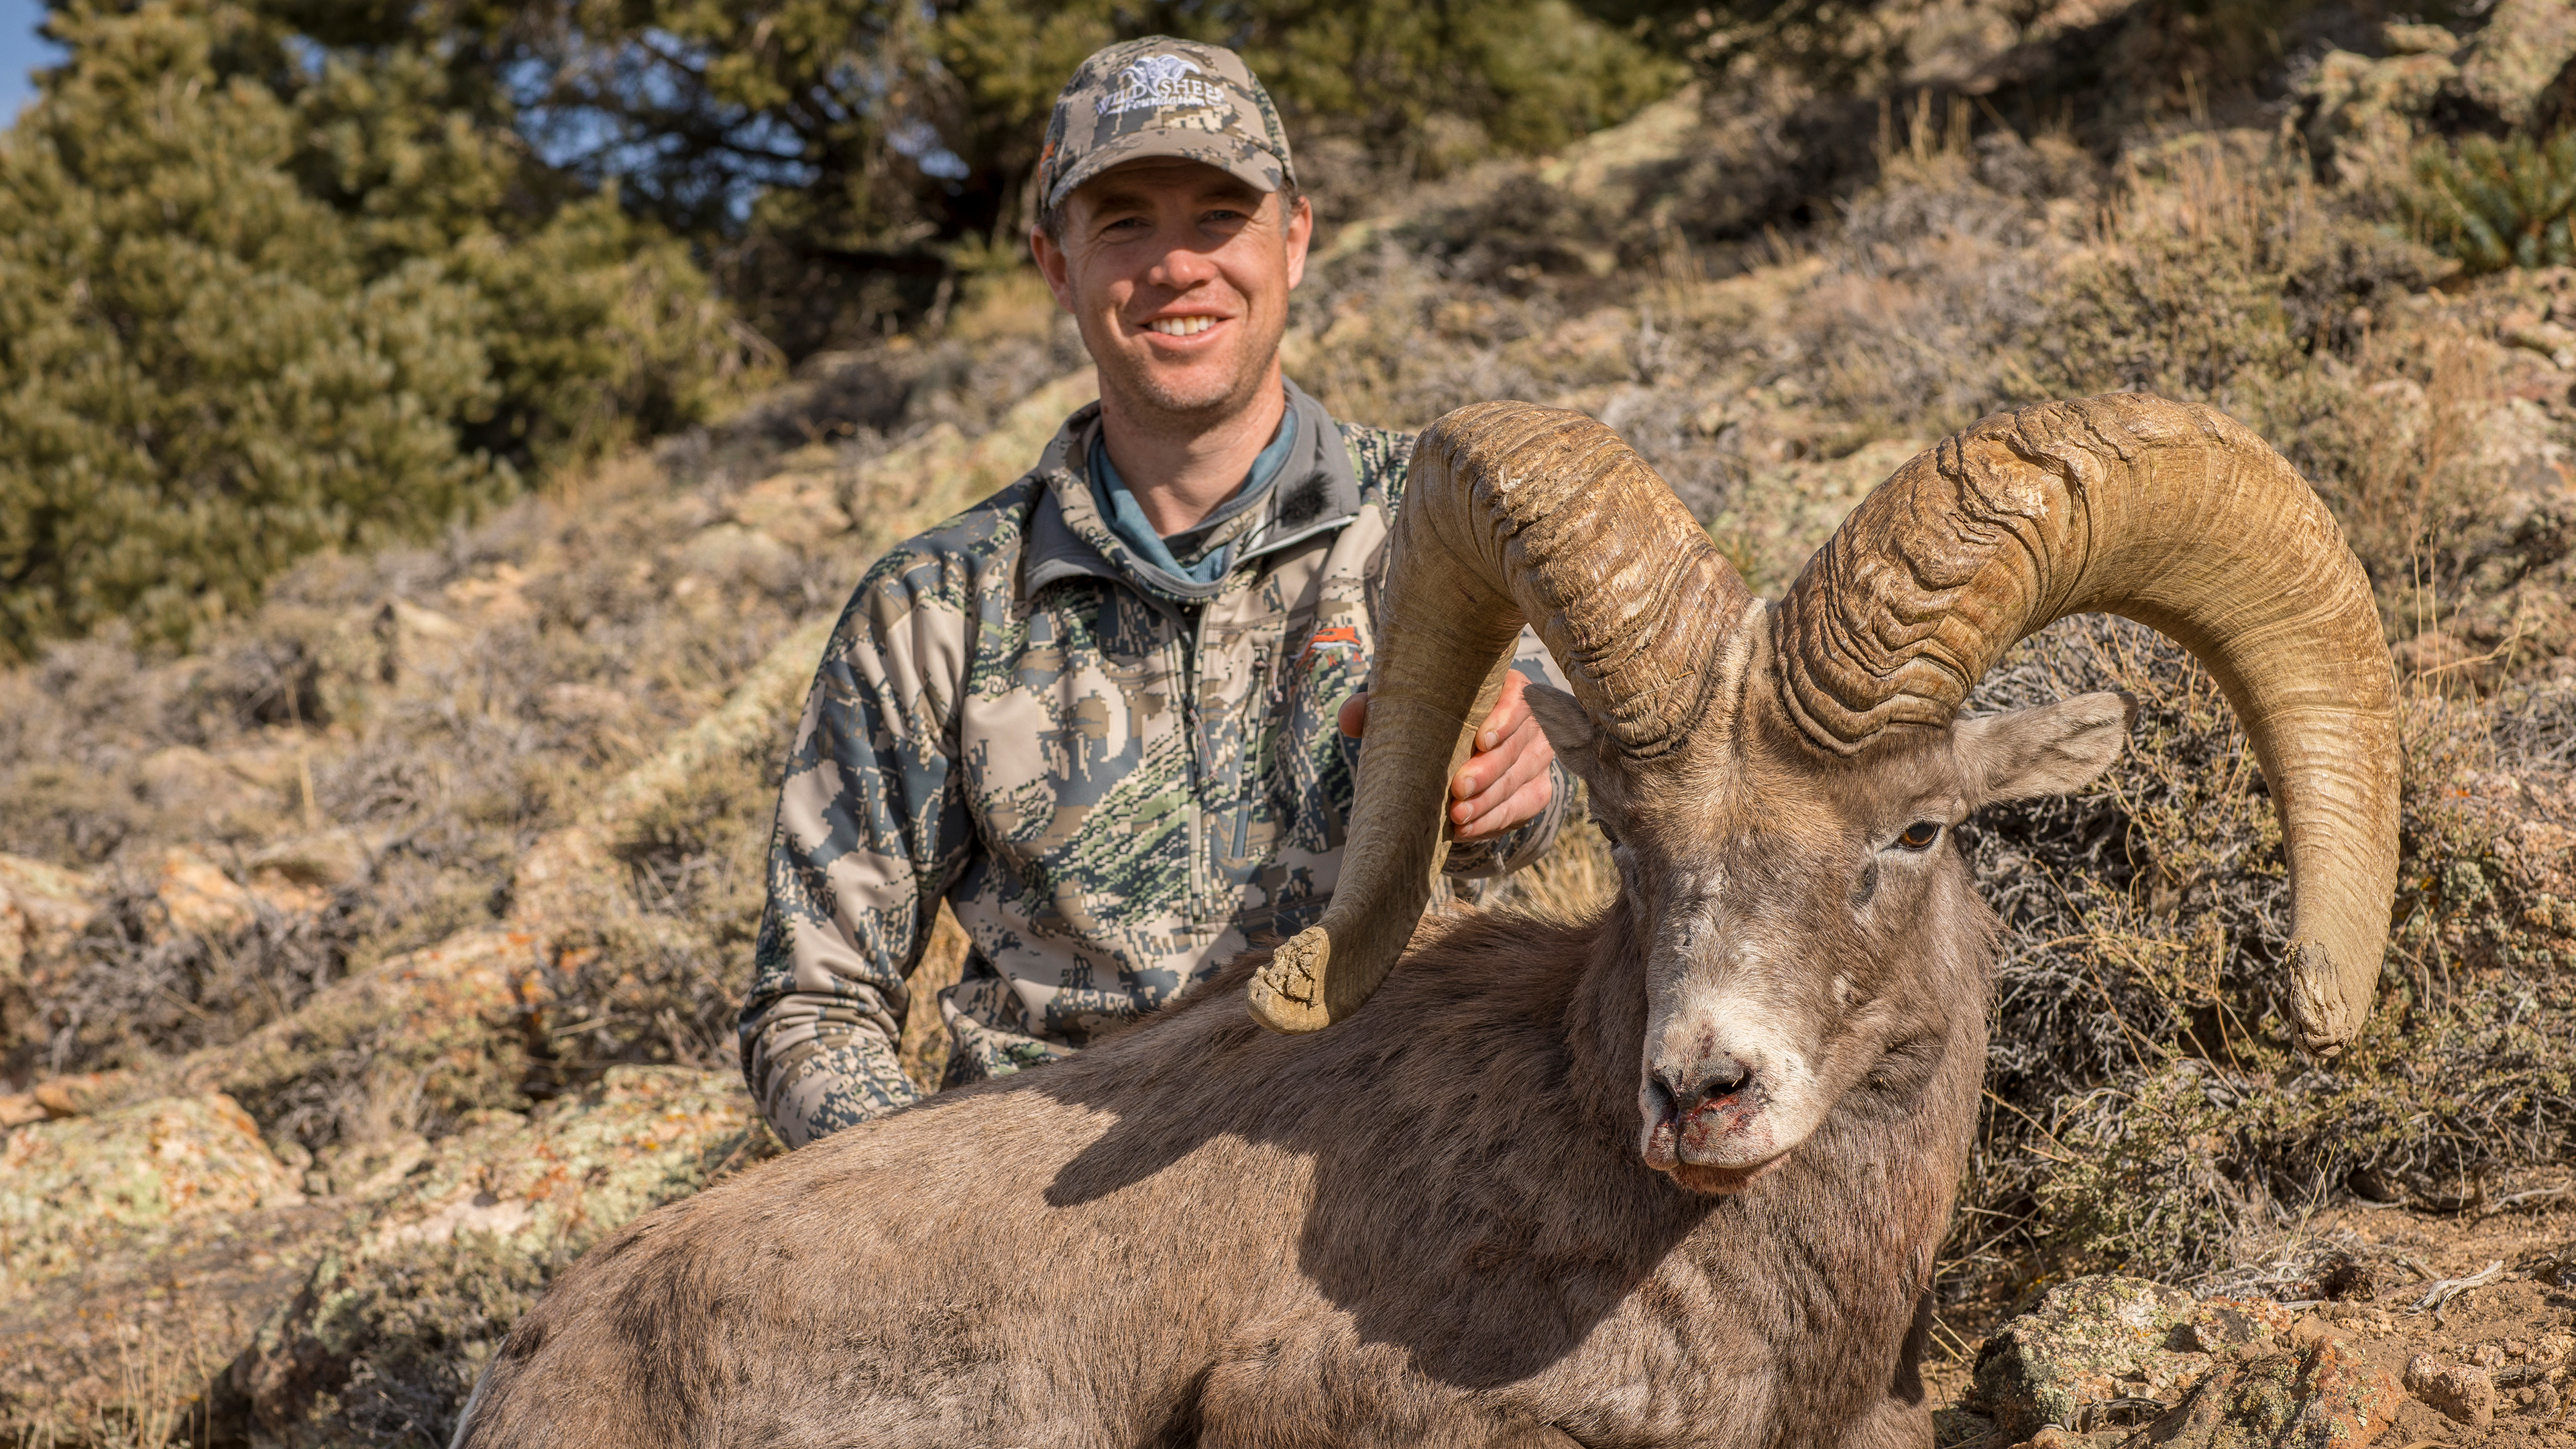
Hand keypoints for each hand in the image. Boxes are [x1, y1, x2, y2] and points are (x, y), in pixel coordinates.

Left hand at [1336, 669, 1556, 840]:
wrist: (1450, 754)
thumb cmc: (1428, 720)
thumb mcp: (1403, 710)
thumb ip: (1377, 708)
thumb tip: (1349, 718)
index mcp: (1503, 688)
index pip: (1517, 697)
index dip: (1505, 718)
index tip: (1481, 739)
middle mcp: (1529, 721)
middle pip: (1519, 745)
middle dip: (1489, 771)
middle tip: (1459, 788)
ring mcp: (1536, 758)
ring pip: (1522, 781)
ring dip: (1489, 802)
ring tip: (1457, 817)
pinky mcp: (1535, 790)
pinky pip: (1522, 808)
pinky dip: (1494, 821)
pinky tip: (1467, 830)